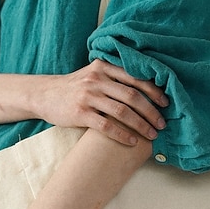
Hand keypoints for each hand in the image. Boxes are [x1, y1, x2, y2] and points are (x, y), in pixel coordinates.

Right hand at [36, 60, 167, 145]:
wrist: (44, 94)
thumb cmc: (73, 87)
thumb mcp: (93, 73)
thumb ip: (114, 76)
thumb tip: (144, 88)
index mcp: (104, 67)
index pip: (135, 78)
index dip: (153, 91)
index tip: (165, 104)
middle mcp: (97, 79)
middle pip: (133, 96)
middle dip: (151, 112)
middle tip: (162, 124)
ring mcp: (88, 96)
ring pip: (123, 111)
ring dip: (141, 125)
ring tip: (151, 135)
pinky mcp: (80, 113)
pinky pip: (107, 126)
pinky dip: (122, 135)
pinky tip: (132, 141)